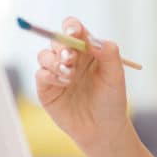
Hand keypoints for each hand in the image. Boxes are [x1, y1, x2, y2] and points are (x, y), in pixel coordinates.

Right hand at [34, 16, 131, 156]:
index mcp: (87, 50)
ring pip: (44, 55)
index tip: (74, 32)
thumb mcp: (116, 76)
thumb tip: (94, 39)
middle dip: (61, 46)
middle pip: (56, 39)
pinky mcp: (46, 89)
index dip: (71, 27)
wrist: (103, 130)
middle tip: (70, 58)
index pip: (74, 30)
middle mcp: (70, 58)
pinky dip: (50, 76)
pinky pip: (40, 74)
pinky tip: (64, 84)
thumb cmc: (111, 100)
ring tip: (70, 75)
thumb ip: (109, 54)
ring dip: (55, 61)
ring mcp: (57, 72)